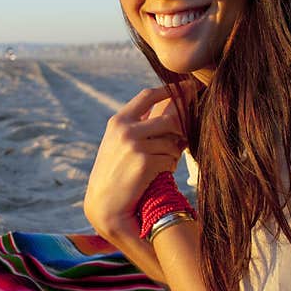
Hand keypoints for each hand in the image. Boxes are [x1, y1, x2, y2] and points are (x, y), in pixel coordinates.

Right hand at [84, 86, 186, 243]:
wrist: (105, 203)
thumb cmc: (115, 173)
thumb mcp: (119, 143)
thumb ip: (139, 125)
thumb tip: (169, 106)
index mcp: (118, 121)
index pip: (147, 95)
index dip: (170, 90)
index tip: (185, 87)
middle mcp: (126, 129)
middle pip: (169, 119)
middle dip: (181, 130)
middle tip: (182, 140)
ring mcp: (135, 145)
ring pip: (172, 143)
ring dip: (172, 155)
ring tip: (159, 165)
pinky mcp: (145, 162)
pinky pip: (170, 159)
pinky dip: (169, 167)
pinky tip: (157, 175)